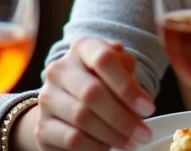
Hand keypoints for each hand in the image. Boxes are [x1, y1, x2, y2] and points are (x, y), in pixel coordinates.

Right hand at [22, 37, 154, 150]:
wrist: (66, 104)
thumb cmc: (101, 83)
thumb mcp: (117, 70)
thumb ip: (128, 71)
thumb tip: (138, 94)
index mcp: (82, 48)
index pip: (104, 59)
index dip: (128, 86)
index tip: (148, 108)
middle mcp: (59, 69)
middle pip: (92, 92)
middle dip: (123, 117)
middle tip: (143, 134)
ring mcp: (47, 97)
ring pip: (82, 117)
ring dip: (112, 135)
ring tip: (131, 142)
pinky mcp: (42, 126)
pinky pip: (72, 139)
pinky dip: (95, 146)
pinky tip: (108, 147)